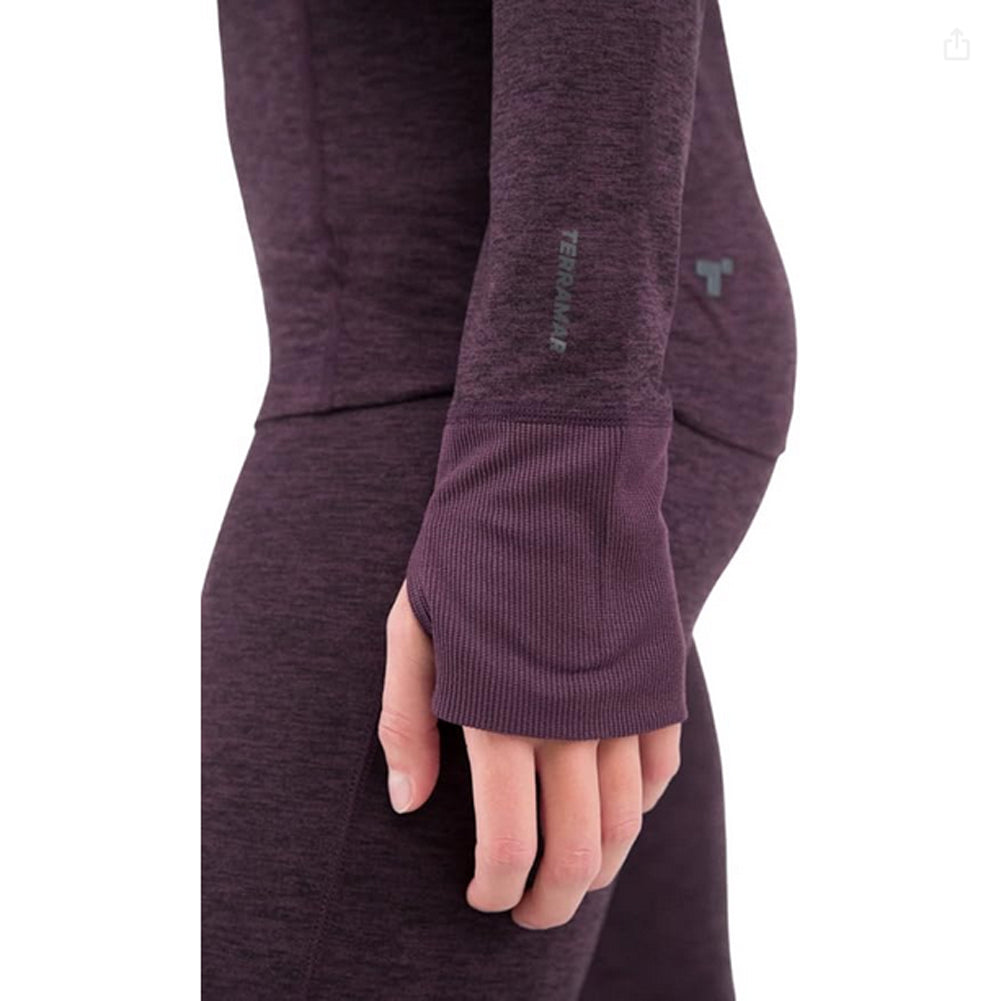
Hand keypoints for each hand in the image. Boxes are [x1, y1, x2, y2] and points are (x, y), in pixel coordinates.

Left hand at [379, 579, 682, 929]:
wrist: (557, 477)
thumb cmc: (472, 548)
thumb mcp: (412, 625)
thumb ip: (407, 720)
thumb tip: (410, 806)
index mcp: (502, 714)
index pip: (511, 845)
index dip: (499, 890)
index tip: (483, 899)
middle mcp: (573, 722)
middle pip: (580, 853)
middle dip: (552, 901)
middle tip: (528, 911)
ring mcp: (624, 702)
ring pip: (629, 822)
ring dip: (599, 864)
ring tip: (570, 871)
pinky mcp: (656, 678)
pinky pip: (661, 769)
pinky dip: (640, 806)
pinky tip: (612, 806)